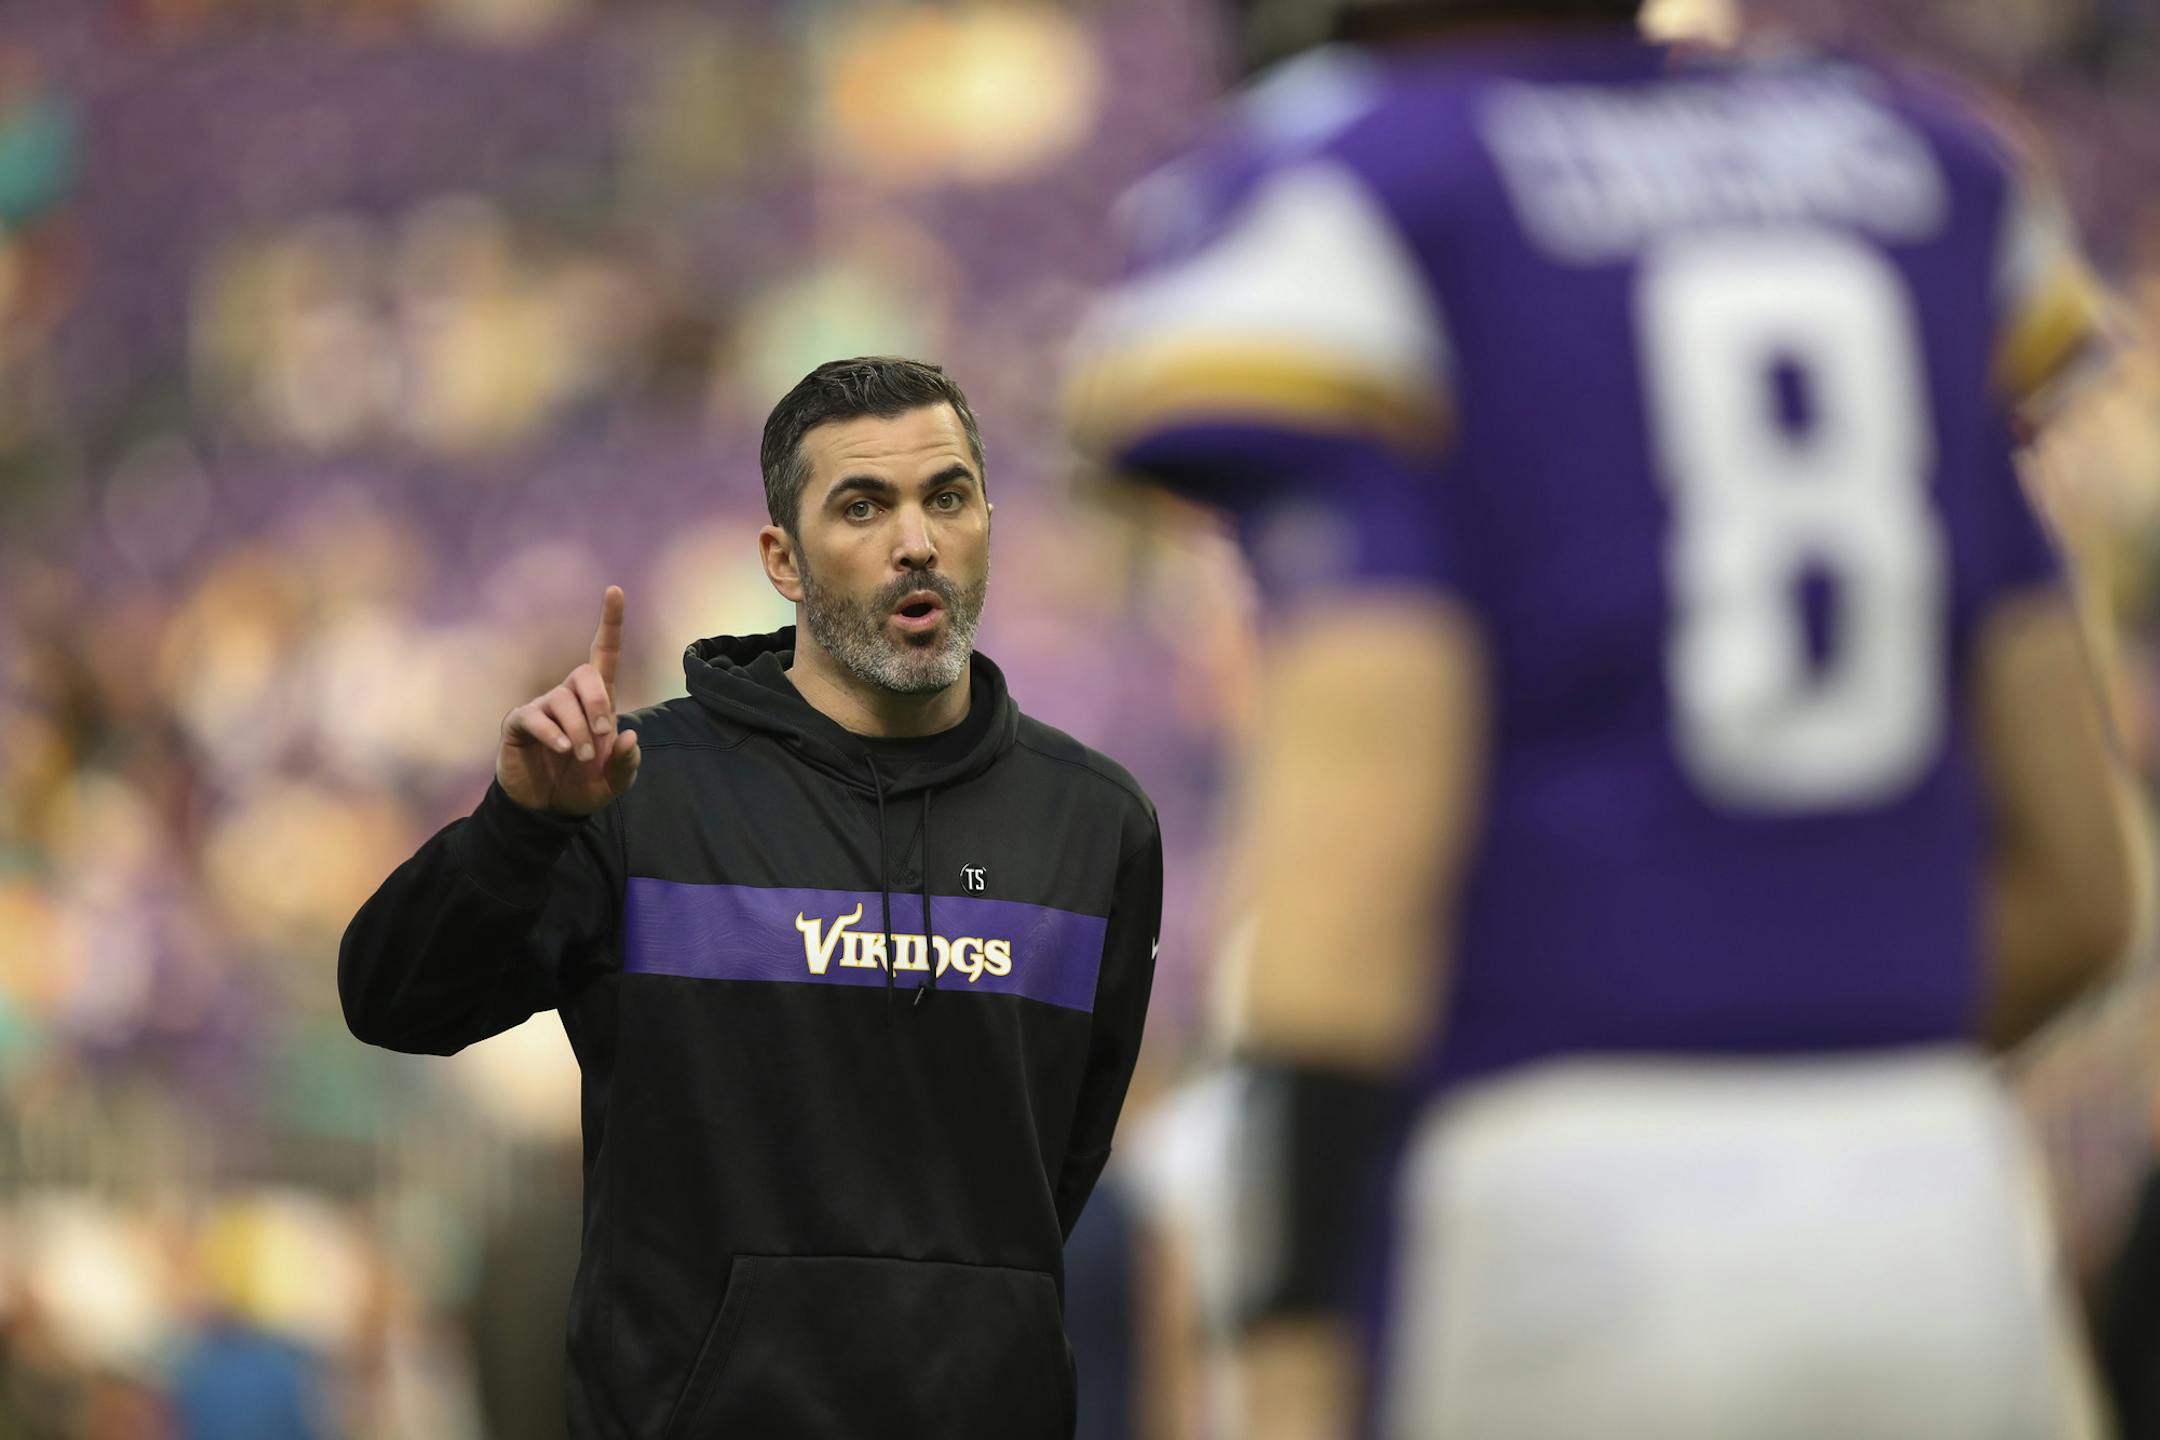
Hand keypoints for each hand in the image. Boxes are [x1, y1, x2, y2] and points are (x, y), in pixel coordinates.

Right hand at [497, 586, 641, 816]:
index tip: (615, 590)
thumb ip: (627, 763)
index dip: (610, 623)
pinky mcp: (520, 723)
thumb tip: (628, 736)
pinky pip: (535, 716)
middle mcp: (570, 697)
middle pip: (586, 674)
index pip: (604, 653)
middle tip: (603, 735)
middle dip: (599, 703)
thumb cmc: (582, 786)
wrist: (547, 809)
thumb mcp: (615, 782)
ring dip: (580, 731)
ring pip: (563, 700)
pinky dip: (554, 734)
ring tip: (582, 756)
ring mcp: (543, 707)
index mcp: (598, 702)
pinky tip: (563, 749)